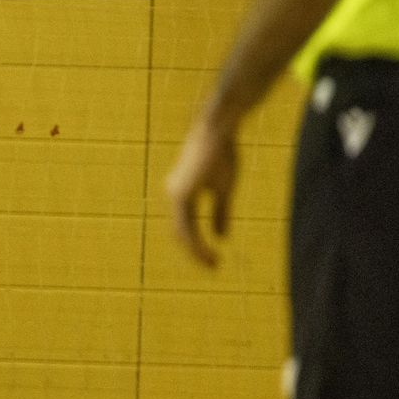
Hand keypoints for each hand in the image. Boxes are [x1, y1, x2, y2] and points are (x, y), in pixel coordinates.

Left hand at [165, 119, 239, 267]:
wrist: (218, 130)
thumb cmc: (222, 154)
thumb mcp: (224, 189)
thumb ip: (220, 212)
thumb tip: (221, 237)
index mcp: (182, 195)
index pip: (187, 228)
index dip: (199, 246)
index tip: (215, 260)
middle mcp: (174, 196)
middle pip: (181, 234)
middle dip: (196, 253)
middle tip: (213, 267)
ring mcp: (175, 195)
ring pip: (182, 233)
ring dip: (196, 251)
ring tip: (212, 263)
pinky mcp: (181, 193)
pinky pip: (186, 225)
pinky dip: (196, 240)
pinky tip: (207, 249)